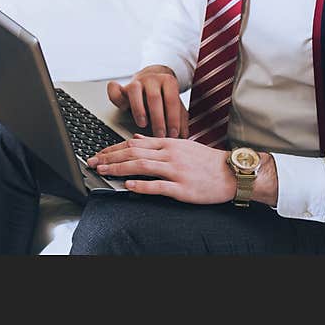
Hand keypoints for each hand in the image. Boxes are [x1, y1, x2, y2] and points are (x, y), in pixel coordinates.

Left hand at [87, 134, 235, 203]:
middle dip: (110, 158)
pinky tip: (129, 186)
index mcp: (168, 143)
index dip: (113, 148)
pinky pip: (158, 186)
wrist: (231, 172)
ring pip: (141, 167)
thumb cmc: (206, 160)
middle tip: (93, 162)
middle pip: (133, 153)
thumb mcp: (181, 144)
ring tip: (104, 171)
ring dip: (119, 169)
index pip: (134, 143)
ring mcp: (175, 170)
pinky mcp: (182, 188)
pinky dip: (141, 186)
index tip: (99, 153)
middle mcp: (169, 154)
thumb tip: (136, 138)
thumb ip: (157, 142)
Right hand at [107, 65, 186, 137]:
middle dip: (158, 119)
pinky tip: (122, 109)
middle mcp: (152, 79)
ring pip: (134, 91)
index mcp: (168, 81)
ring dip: (138, 110)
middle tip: (160, 135)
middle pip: (154, 97)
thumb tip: (184, 136)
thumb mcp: (176, 105)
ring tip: (143, 124)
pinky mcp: (123, 86)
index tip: (173, 134)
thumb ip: (181, 119)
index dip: (173, 118)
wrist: (154, 78)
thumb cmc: (166, 96)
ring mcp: (136, 81)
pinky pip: (115, 89)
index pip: (172, 100)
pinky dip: (116, 98)